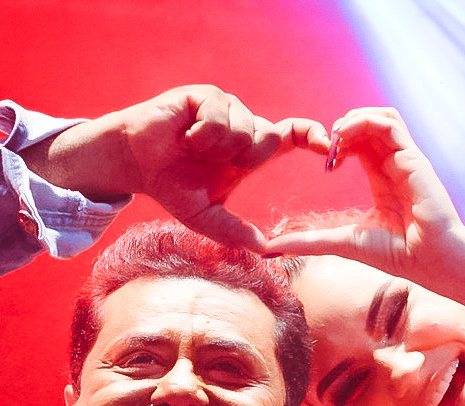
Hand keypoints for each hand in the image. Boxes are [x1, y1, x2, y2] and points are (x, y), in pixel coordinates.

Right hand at [30, 86, 327, 250]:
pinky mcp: (206, 95)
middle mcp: (243, 125)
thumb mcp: (206, 217)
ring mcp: (226, 106)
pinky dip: (201, 135)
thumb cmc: (172, 185)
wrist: (136, 162)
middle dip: (246, 158)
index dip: (312, 136)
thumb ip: (236, 233)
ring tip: (192, 148)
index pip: (291, 135)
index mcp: (249, 151)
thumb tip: (267, 250)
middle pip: (270, 137)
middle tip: (217, 163)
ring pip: (244, 128)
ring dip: (217, 148)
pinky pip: (219, 117)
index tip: (329, 147)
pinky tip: (184, 135)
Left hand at [264, 107, 464, 284]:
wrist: (430, 261)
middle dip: (342, 130)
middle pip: (369, 126)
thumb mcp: (341, 242)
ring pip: (381, 118)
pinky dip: (365, 122)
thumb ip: (309, 240)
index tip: (326, 167)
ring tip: (335, 137)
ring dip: (353, 119)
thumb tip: (271, 248)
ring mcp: (406, 159)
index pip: (360, 144)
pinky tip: (345, 138)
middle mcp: (395, 164)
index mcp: (382, 179)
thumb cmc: (396, 255)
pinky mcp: (414, 157)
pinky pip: (390, 124)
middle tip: (324, 147)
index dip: (338, 145)